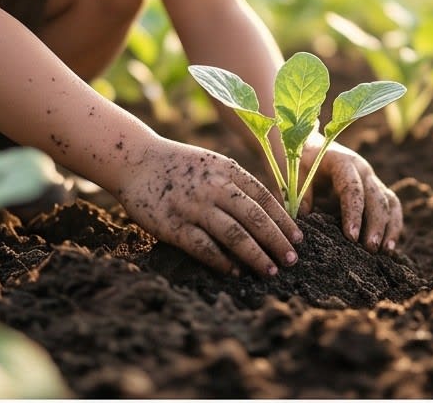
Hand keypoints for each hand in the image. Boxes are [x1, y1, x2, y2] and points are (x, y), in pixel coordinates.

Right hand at [111, 137, 302, 276]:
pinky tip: (236, 272)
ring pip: (234, 235)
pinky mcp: (174, 226)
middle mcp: (214, 187)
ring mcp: (194, 207)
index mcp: (228, 170)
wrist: (135, 160)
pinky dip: (223, 262)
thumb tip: (267, 211)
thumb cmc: (179, 165)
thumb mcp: (213, 163)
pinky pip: (205, 247)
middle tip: (292, 260)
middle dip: (277, 241)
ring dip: (256, 256)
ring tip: (271, 271)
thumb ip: (237, 183)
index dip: (284, 221)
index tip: (298, 239)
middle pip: (255, 219)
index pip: (265, 198)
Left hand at [299, 139, 402, 252]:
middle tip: (370, 249)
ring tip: (384, 251)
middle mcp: (363, 170)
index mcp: (343, 163)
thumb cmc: (304, 162)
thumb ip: (301, 193)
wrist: (314, 148)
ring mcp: (373, 180)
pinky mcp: (377, 190)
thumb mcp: (297, 173)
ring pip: (390, 203)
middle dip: (375, 225)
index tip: (351, 237)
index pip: (353, 189)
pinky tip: (389, 246)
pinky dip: (393, 226)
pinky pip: (392, 207)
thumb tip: (304, 215)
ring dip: (389, 227)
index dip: (353, 213)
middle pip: (376, 198)